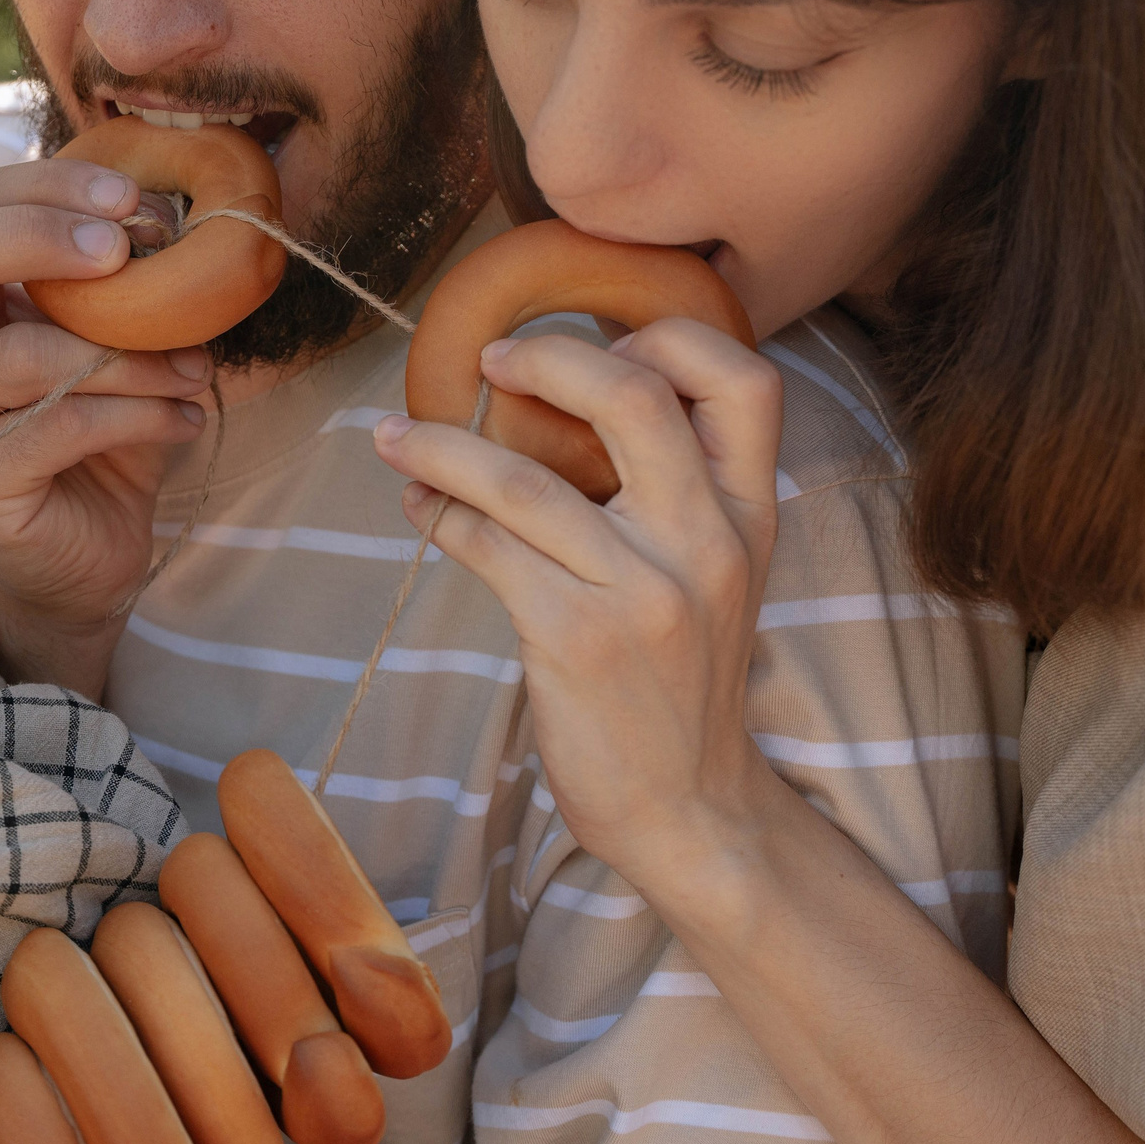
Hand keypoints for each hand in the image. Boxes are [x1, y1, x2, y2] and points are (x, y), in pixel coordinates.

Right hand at [0, 159, 213, 693]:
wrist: (89, 557)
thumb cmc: (96, 437)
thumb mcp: (104, 339)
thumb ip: (110, 281)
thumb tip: (164, 214)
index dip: (43, 187)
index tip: (130, 199)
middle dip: (37, 235)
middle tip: (126, 251)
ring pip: (24, 356)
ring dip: (127, 353)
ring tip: (192, 367)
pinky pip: (60, 426)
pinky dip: (138, 414)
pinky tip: (184, 419)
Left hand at [371, 322, 787, 884]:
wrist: (689, 806)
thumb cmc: (681, 682)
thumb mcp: (718, 577)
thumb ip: (679, 495)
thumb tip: (575, 399)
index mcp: (749, 516)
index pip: (746, 383)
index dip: (672, 338)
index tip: (605, 337)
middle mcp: (707, 543)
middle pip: (633, 397)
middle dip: (547, 358)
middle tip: (489, 359)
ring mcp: (643, 592)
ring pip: (526, 481)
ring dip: (443, 447)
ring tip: (395, 436)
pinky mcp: (576, 639)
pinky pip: (489, 549)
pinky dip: (440, 517)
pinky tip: (419, 508)